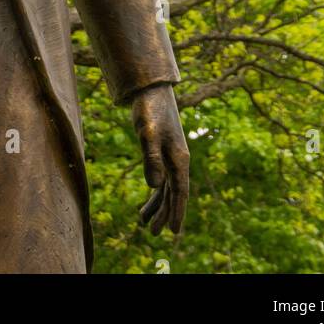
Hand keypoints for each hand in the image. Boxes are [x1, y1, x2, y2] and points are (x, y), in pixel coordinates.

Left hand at [131, 83, 188, 234]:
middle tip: (152, 233)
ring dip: (157, 205)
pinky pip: (161, 177)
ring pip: (167, 188)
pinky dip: (155, 191)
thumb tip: (154, 186)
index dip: (177, 212)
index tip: (174, 232)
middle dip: (164, 214)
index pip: (180, 191)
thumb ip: (151, 159)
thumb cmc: (150, 110)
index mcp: (179, 158)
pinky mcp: (161, 151)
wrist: (150, 90)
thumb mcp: (148, 134)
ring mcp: (170, 156)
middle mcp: (177, 160)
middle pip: (173, 193)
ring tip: (143, 222)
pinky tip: (147, 199)